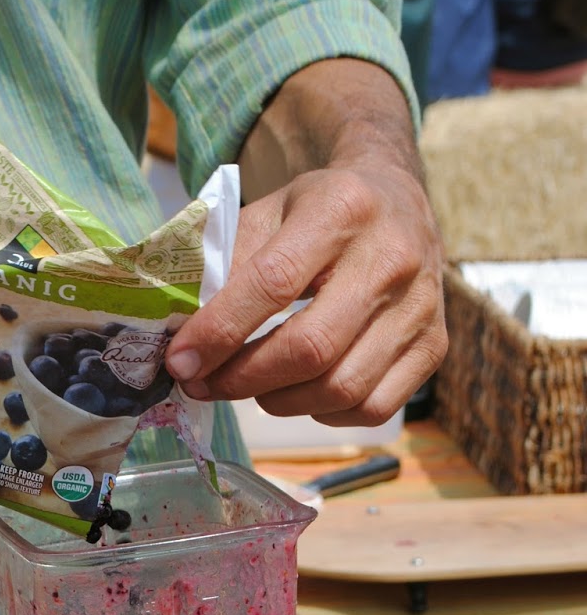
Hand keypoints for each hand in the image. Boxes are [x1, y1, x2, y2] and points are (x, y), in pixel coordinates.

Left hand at [165, 65, 446, 424]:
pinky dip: (323, 414)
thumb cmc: (316, 213)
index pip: (274, 284)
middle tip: (202, 384)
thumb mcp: (266, 213)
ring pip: (342, 387)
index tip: (180, 361)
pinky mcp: (435, 346)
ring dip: (278, 401)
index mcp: (342, 209)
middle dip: (242, 378)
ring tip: (247, 386)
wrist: (395, 200)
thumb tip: (181, 335)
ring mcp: (422, 307)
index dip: (221, 331)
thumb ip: (224, 266)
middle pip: (311, 348)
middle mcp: (392, 257)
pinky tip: (299, 392)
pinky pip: (373, 407)